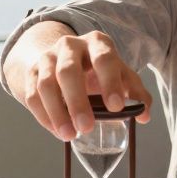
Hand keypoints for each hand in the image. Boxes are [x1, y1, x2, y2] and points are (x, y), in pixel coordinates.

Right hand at [15, 30, 151, 140]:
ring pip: (46, 83)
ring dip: (57, 111)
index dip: (110, 82)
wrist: (64, 59)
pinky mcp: (32, 73)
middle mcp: (70, 45)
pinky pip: (33, 95)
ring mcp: (47, 57)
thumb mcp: (120, 75)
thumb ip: (135, 93)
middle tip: (87, 128)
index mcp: (97, 43)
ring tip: (70, 135)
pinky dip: (43, 115)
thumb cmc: (98, 71)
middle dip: (77, 101)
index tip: (116, 107)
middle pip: (68, 70)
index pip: (104, 58)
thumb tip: (144, 115)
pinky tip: (56, 131)